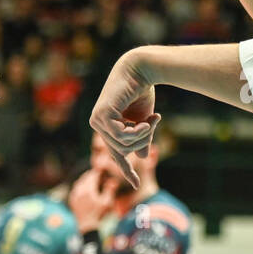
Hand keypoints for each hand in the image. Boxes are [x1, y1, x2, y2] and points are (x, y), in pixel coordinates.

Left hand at [69, 168, 116, 232]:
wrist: (87, 226)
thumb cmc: (99, 215)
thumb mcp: (107, 202)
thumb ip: (110, 190)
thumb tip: (113, 180)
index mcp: (88, 190)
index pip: (93, 175)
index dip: (98, 172)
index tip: (103, 170)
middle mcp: (79, 190)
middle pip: (85, 177)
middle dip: (92, 175)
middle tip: (99, 175)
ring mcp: (74, 195)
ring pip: (80, 182)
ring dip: (86, 180)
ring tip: (93, 181)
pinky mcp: (72, 199)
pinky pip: (76, 188)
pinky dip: (81, 186)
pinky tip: (87, 189)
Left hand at [89, 51, 160, 189]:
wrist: (141, 69)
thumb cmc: (143, 91)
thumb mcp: (144, 120)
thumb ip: (141, 137)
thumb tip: (140, 157)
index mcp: (108, 126)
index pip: (116, 153)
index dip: (126, 169)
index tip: (136, 184)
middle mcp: (99, 124)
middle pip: (123, 151)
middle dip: (144, 140)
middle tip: (155, 123)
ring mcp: (97, 121)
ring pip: (123, 146)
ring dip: (143, 136)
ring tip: (152, 121)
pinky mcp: (101, 117)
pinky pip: (121, 137)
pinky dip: (137, 133)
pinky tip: (145, 122)